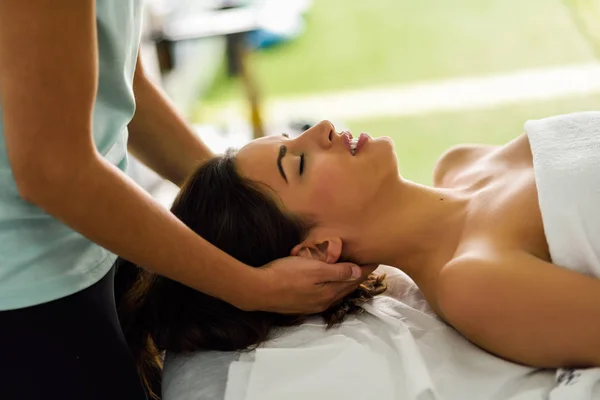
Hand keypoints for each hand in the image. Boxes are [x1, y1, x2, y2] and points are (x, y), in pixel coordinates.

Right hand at [238, 256, 377, 313]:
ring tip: (352, 274)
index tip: (376, 261)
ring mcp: (311, 305)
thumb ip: (338, 272)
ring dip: (344, 283)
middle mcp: (323, 302)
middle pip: (346, 288)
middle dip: (357, 277)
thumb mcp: (315, 269)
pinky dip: (330, 287)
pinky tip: (327, 283)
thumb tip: (360, 273)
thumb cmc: (285, 275)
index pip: (354, 279)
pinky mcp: (300, 304)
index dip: (365, 269)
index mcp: (330, 292)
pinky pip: (323, 294)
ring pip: (334, 292)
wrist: (257, 290)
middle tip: (367, 266)